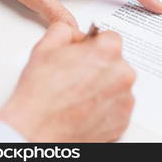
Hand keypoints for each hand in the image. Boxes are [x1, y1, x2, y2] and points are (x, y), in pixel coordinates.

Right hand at [0, 23, 135, 141]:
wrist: (36, 131)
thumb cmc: (40, 94)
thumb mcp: (45, 47)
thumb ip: (64, 30)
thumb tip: (71, 31)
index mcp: (108, 51)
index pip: (110, 38)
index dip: (95, 45)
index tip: (87, 53)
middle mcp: (123, 73)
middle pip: (116, 62)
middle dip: (100, 66)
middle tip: (78, 76)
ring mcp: (125, 98)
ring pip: (118, 85)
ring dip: (104, 87)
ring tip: (79, 95)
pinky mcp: (123, 120)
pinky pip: (118, 107)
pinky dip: (106, 107)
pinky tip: (86, 108)